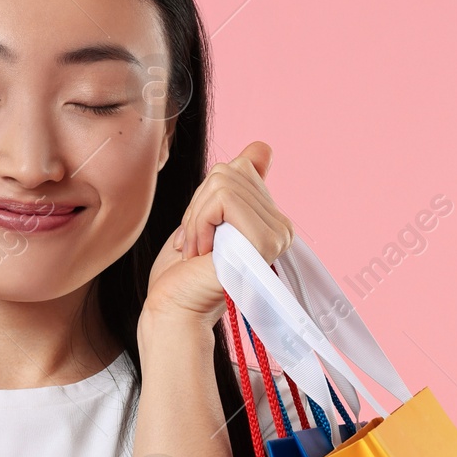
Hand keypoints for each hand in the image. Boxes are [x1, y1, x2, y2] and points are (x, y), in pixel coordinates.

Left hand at [143, 142, 294, 326]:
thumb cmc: (183, 272)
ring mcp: (277, 234)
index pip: (241, 166)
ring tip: (197, 251)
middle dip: (198, 204)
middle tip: (195, 244)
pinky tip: (201, 253)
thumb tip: (262, 147)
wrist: (174, 309)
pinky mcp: (264, 241)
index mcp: (270, 219)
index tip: (200, 232)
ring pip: (224, 182)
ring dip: (196, 216)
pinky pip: (223, 199)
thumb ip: (234, 185)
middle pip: (230, 171)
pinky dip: (199, 221)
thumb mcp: (206, 216)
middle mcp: (281, 226)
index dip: (208, 194)